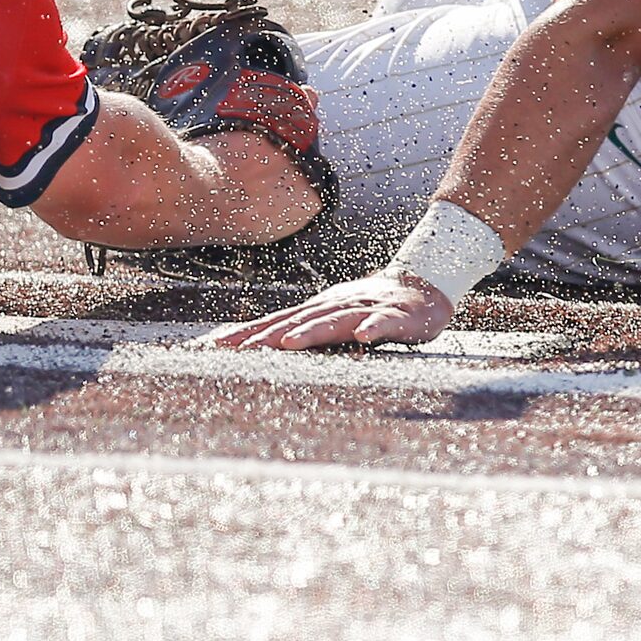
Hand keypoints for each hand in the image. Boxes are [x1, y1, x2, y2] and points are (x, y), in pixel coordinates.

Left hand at [197, 269, 453, 350]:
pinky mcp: (396, 316)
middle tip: (241, 351)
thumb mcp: (334, 321)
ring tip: (288, 344)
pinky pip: (383, 323)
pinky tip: (362, 336)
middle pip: (298, 321)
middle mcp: (336, 306)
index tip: (218, 347)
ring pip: (335, 320)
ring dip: (311, 331)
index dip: (249, 333)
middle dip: (268, 336)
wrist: (422, 289)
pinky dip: (373, 328)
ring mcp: (365, 308)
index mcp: (318, 309)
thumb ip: (306, 334)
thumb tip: (266, 350)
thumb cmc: (372, 309)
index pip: (277, 321)